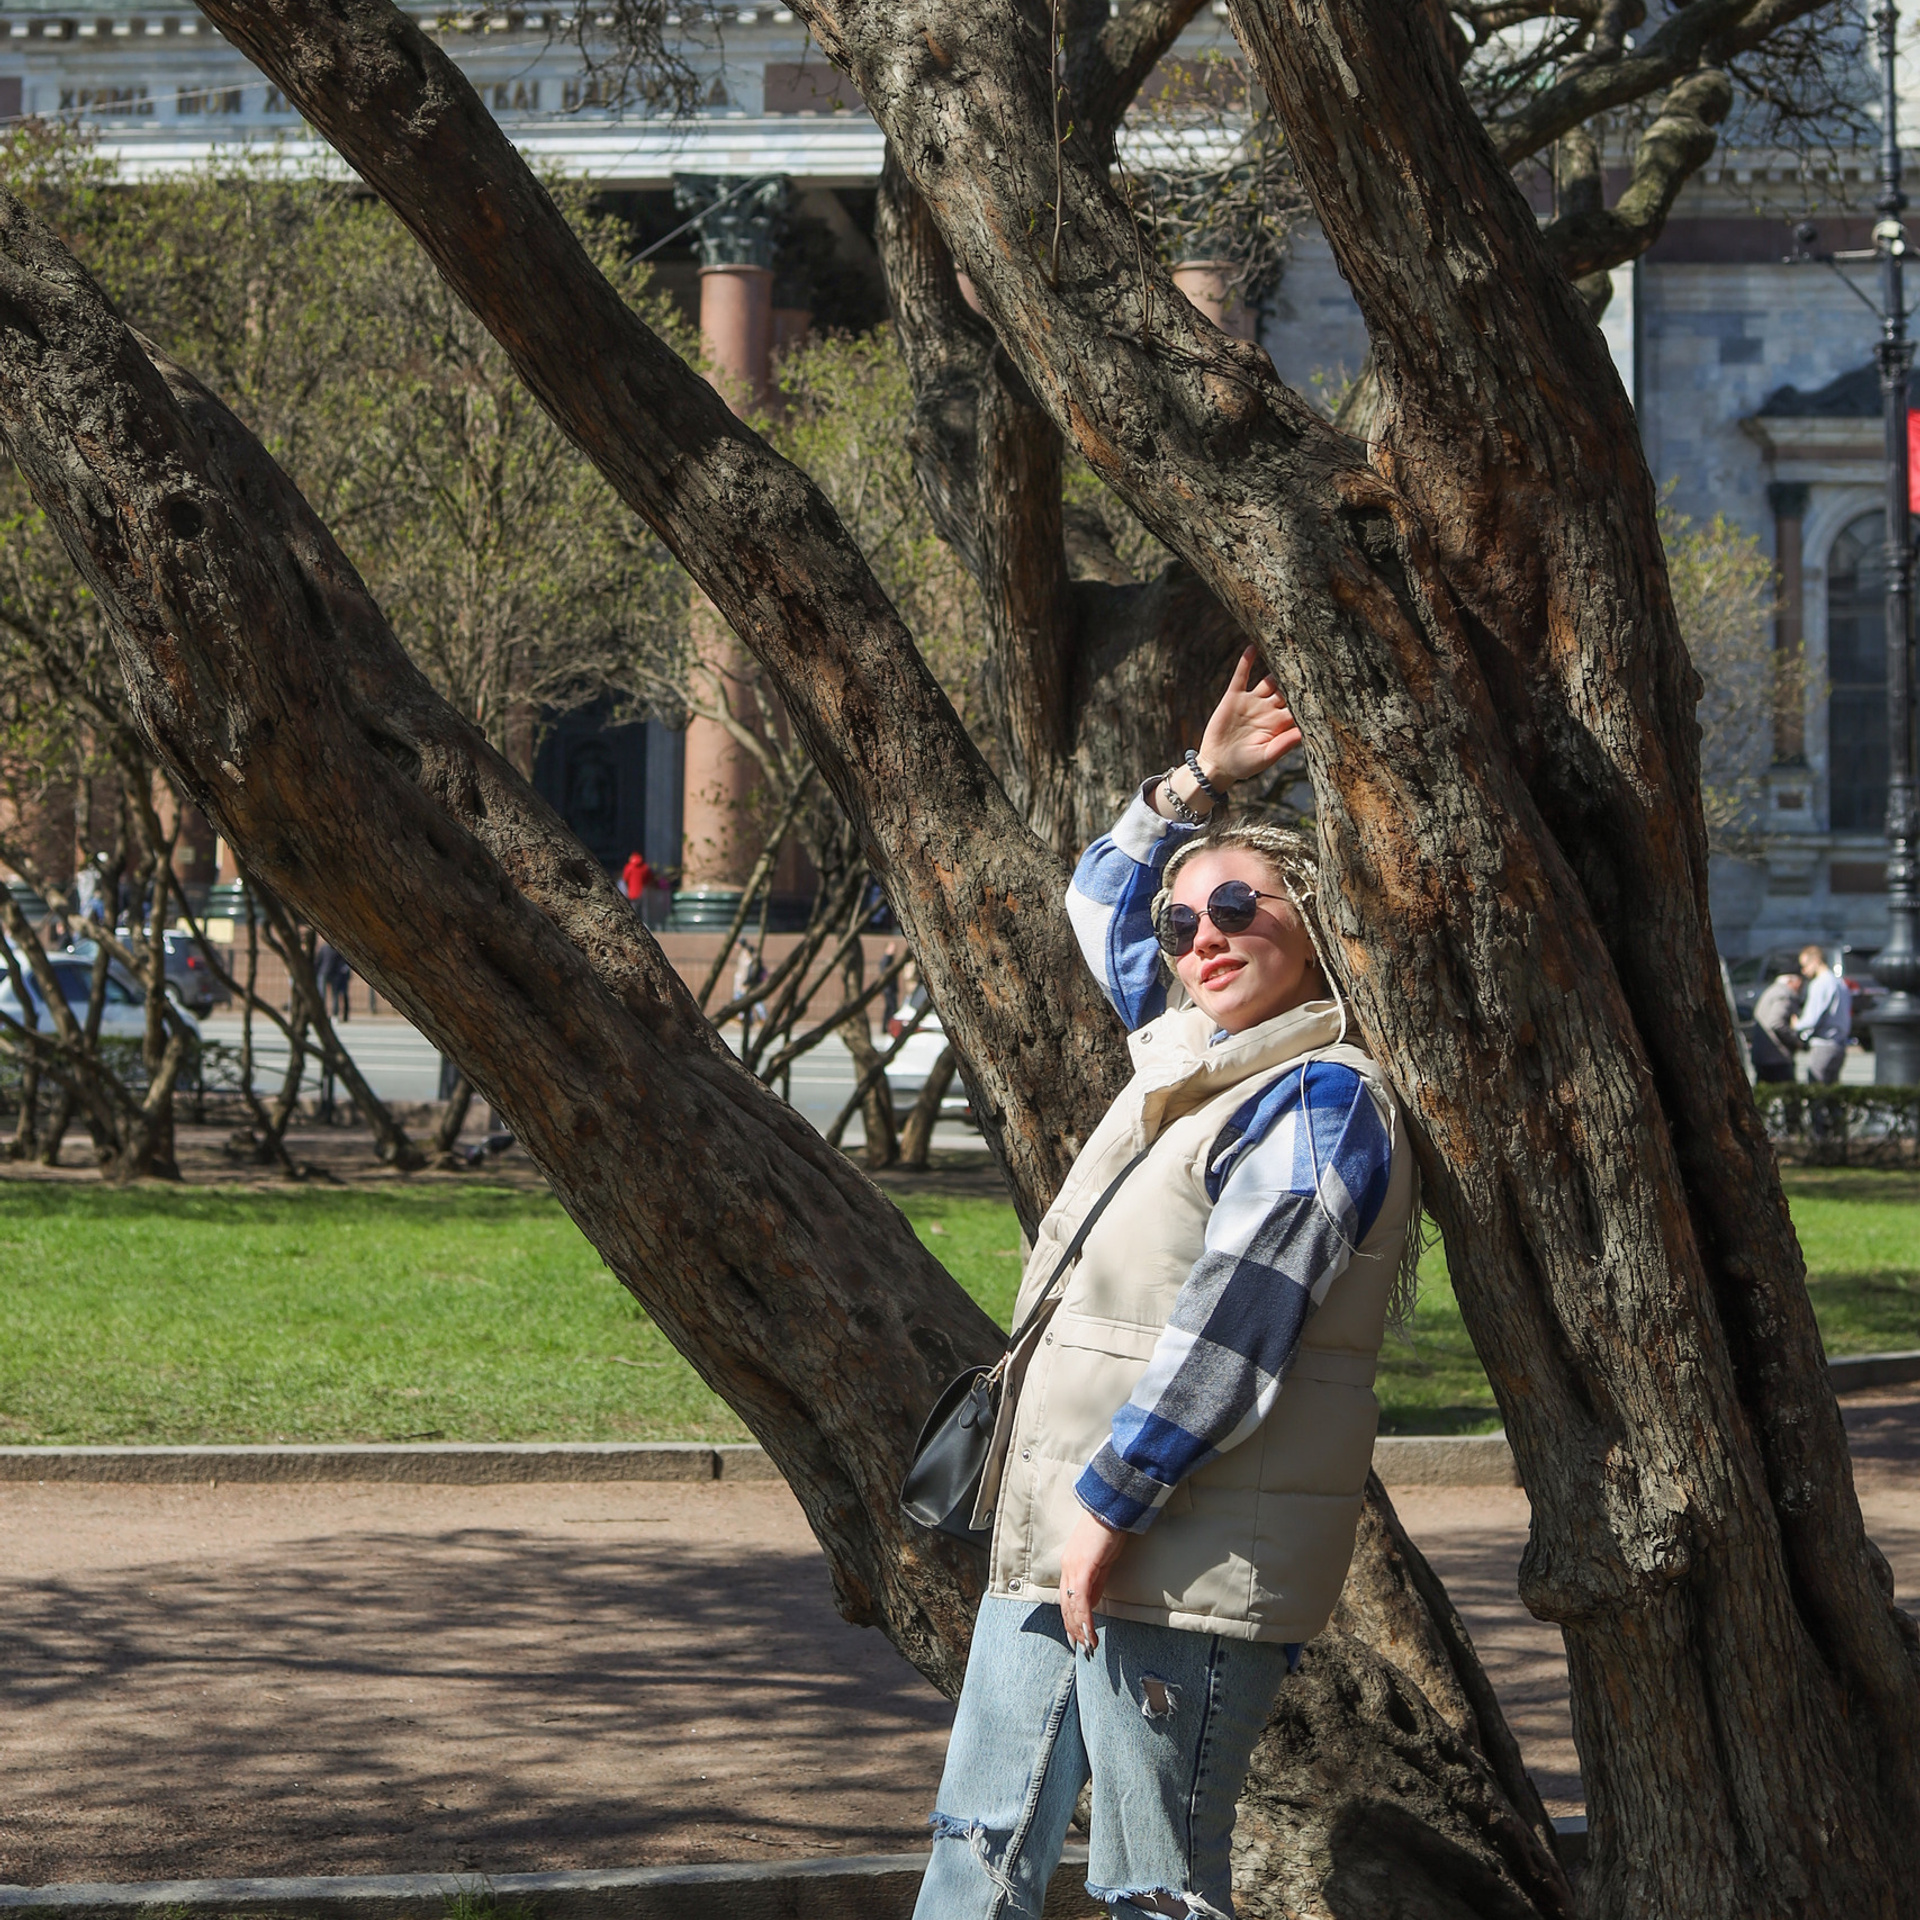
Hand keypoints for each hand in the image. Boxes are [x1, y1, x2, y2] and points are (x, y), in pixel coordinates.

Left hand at [1059, 1508, 1127, 1653]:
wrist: (1111, 1509)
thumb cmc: (1108, 1531)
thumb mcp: (1102, 1562)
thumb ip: (1095, 1583)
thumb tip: (1091, 1603)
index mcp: (1070, 1565)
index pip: (1066, 1598)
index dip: (1070, 1618)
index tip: (1076, 1636)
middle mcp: (1067, 1567)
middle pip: (1066, 1604)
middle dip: (1073, 1628)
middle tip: (1082, 1647)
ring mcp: (1074, 1567)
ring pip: (1071, 1604)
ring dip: (1079, 1627)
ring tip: (1087, 1644)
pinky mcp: (1084, 1567)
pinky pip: (1081, 1598)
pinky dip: (1084, 1616)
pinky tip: (1088, 1629)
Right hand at [1196, 648, 1302, 788]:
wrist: (1217, 763)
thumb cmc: (1244, 766)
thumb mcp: (1265, 758)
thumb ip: (1283, 745)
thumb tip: (1304, 733)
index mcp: (1279, 724)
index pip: (1299, 707)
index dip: (1310, 697)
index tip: (1325, 684)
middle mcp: (1268, 709)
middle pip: (1287, 689)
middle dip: (1298, 677)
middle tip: (1312, 658)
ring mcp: (1252, 701)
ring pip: (1269, 680)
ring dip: (1277, 666)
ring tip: (1287, 648)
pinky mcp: (1234, 697)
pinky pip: (1242, 675)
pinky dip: (1247, 661)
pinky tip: (1253, 647)